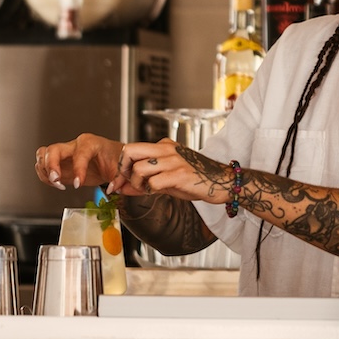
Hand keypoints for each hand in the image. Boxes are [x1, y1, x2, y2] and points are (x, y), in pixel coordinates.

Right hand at [35, 134, 124, 190]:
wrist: (113, 158)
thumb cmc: (116, 159)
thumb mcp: (120, 168)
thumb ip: (117, 178)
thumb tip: (112, 188)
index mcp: (91, 143)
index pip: (80, 154)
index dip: (78, 169)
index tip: (79, 183)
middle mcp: (75, 145)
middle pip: (54, 149)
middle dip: (51, 166)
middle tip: (56, 180)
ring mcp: (65, 152)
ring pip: (43, 154)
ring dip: (45, 171)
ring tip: (56, 183)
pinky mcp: (59, 162)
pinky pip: (42, 164)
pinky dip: (44, 175)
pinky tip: (56, 183)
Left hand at [111, 140, 231, 204]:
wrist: (221, 182)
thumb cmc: (195, 179)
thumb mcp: (166, 178)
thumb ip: (143, 182)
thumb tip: (120, 188)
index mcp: (164, 145)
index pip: (131, 149)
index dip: (120, 167)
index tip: (117, 182)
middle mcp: (167, 149)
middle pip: (130, 151)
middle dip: (122, 170)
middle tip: (126, 183)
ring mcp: (174, 160)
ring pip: (139, 168)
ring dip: (137, 183)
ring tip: (145, 189)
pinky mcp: (180, 174)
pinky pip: (153, 183)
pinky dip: (150, 190)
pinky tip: (157, 192)